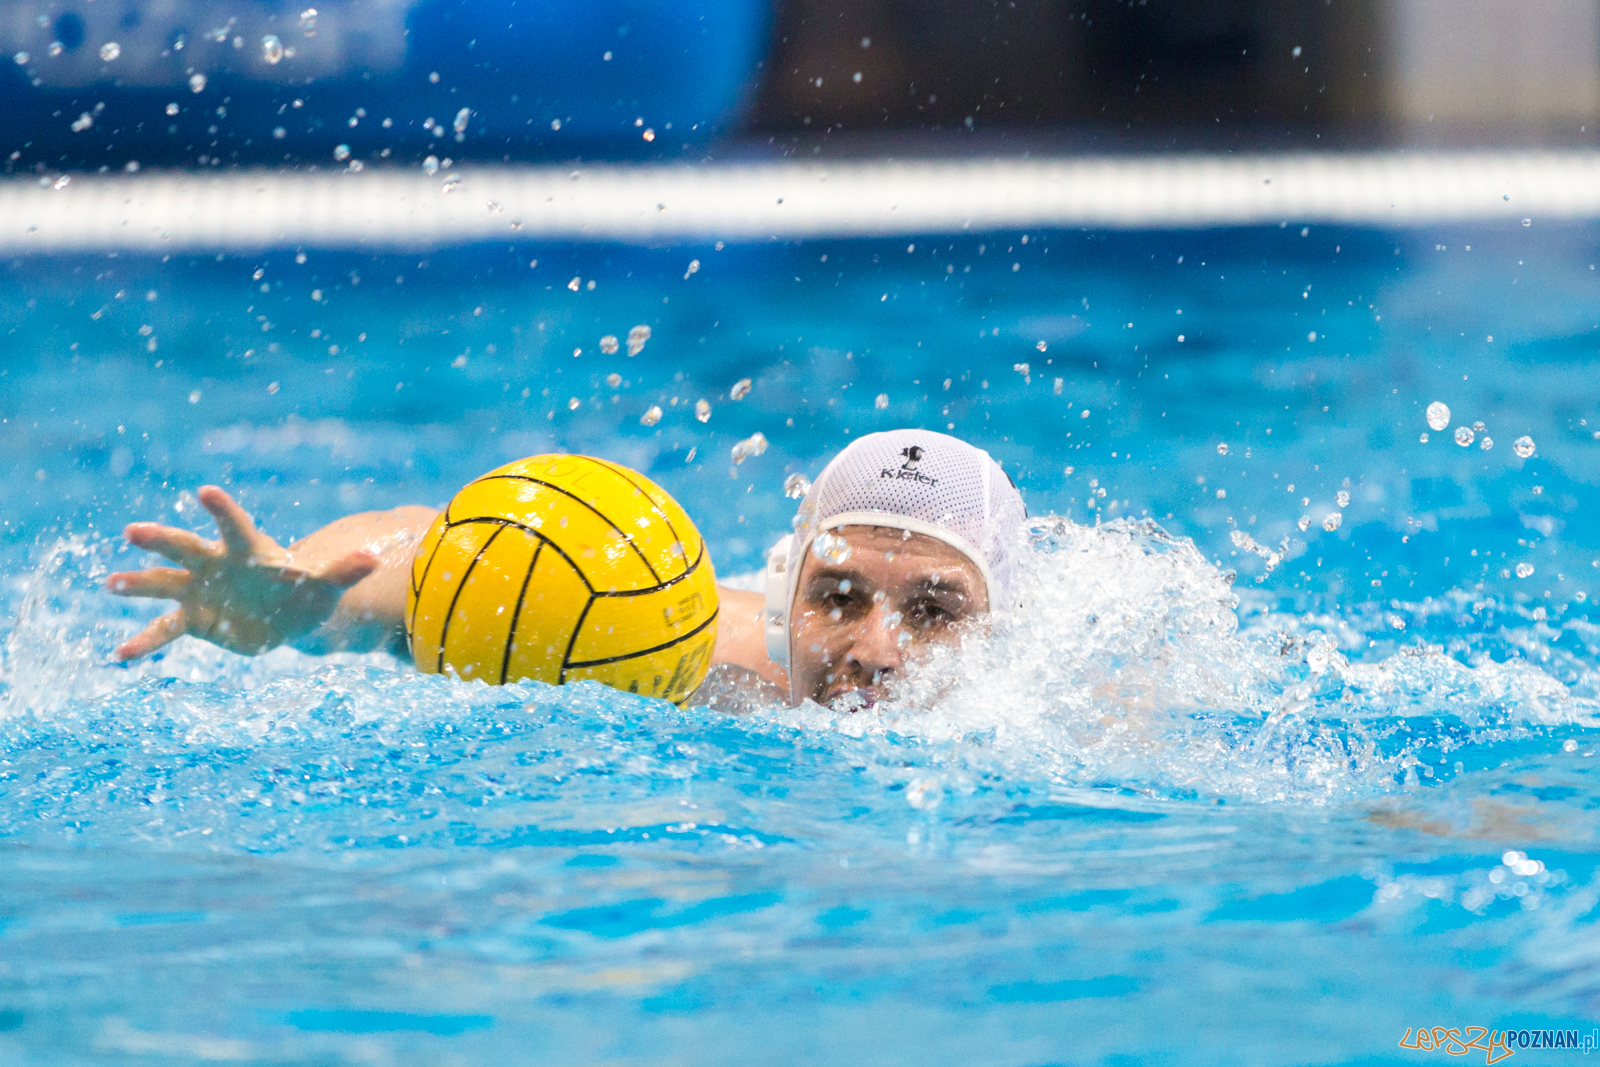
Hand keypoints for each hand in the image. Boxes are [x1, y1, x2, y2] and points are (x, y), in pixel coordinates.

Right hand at [107, 486, 377, 659]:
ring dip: (139, 584)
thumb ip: (345, 571)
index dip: (221, 509)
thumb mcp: (327, 585)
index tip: (202, 491)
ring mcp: (201, 591)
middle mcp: (216, 565)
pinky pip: (165, 630)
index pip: (233, 524)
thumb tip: (374, 558)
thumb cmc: (306, 592)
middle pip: (186, 549)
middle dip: (161, 540)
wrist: (288, 616)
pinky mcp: (195, 619)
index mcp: (248, 550)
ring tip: (112, 583)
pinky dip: (145, 642)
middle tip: (133, 530)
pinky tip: (121, 655)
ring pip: (165, 584)